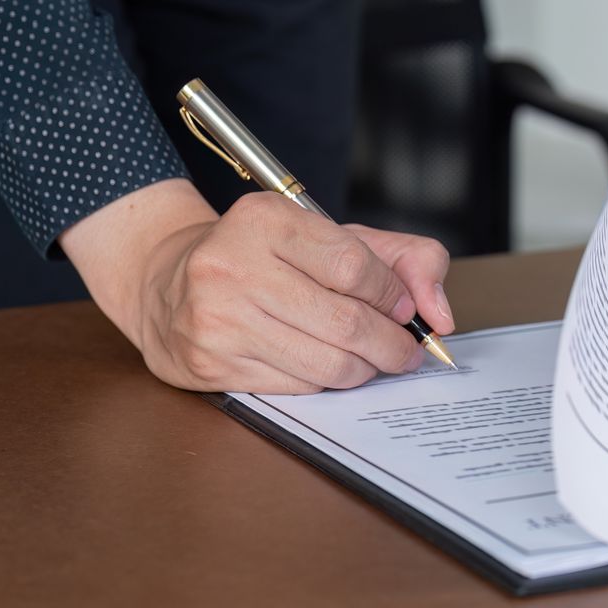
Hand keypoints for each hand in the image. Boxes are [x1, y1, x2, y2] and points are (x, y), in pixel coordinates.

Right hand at [60, 180, 453, 393]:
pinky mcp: (209, 363)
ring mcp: (216, 318)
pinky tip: (328, 369)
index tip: (405, 309)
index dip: (392, 295)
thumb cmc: (264, 256)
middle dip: (390, 345)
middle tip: (407, 352)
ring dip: (364, 370)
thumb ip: (401, 258)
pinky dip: (325, 384)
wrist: (167, 282)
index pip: (353, 264)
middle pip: (344, 321)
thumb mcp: (329, 235)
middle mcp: (233, 265)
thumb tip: (440, 314)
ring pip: (324, 363)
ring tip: (374, 362)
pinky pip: (294, 388)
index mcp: (265, 219)